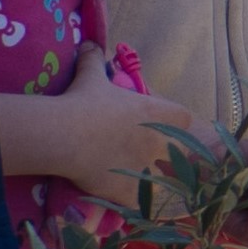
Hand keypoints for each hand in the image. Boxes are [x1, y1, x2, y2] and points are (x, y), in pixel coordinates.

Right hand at [59, 45, 196, 210]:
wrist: (65, 134)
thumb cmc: (82, 101)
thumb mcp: (89, 75)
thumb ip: (93, 58)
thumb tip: (89, 42)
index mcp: (155, 113)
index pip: (183, 119)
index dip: (174, 123)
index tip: (159, 126)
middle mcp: (160, 142)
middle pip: (181, 153)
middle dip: (171, 155)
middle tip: (149, 156)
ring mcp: (149, 169)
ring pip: (169, 183)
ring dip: (159, 182)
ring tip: (143, 183)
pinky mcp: (134, 193)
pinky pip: (147, 206)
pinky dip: (140, 205)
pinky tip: (130, 203)